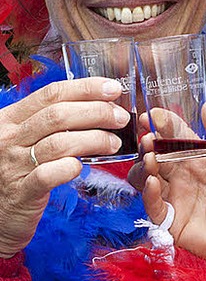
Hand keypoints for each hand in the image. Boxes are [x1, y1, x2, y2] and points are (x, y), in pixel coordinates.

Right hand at [0, 77, 130, 257]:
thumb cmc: (18, 172)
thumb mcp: (25, 139)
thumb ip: (50, 122)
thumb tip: (96, 104)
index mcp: (11, 119)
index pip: (51, 94)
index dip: (85, 88)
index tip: (112, 88)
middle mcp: (9, 138)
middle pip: (58, 115)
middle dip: (96, 112)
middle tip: (120, 117)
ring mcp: (14, 165)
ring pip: (58, 143)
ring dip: (94, 139)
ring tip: (114, 143)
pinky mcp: (22, 192)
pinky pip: (49, 174)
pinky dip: (71, 167)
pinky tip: (84, 166)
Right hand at [132, 100, 205, 280]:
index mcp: (200, 158)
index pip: (176, 135)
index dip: (163, 124)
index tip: (153, 114)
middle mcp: (184, 176)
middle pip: (156, 154)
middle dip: (149, 144)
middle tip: (148, 136)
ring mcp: (177, 197)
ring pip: (148, 178)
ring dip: (145, 167)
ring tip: (151, 158)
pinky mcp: (173, 221)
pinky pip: (153, 206)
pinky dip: (150, 193)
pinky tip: (156, 182)